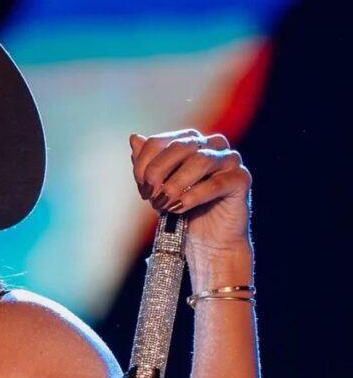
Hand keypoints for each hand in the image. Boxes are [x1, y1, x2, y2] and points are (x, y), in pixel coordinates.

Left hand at [129, 129, 252, 259]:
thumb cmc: (181, 208)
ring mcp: (230, 159)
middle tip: (150, 195)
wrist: (207, 240)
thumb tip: (135, 138)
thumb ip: (147, 164)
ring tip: (164, 204)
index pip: (160, 141)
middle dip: (158, 171)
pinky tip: (180, 208)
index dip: (144, 163)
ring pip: (200, 161)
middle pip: (179, 146)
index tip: (140, 186)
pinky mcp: (241, 179)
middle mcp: (212, 144)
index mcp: (189, 141)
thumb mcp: (157, 187)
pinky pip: (216, 183)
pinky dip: (193, 196)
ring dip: (175, 184)